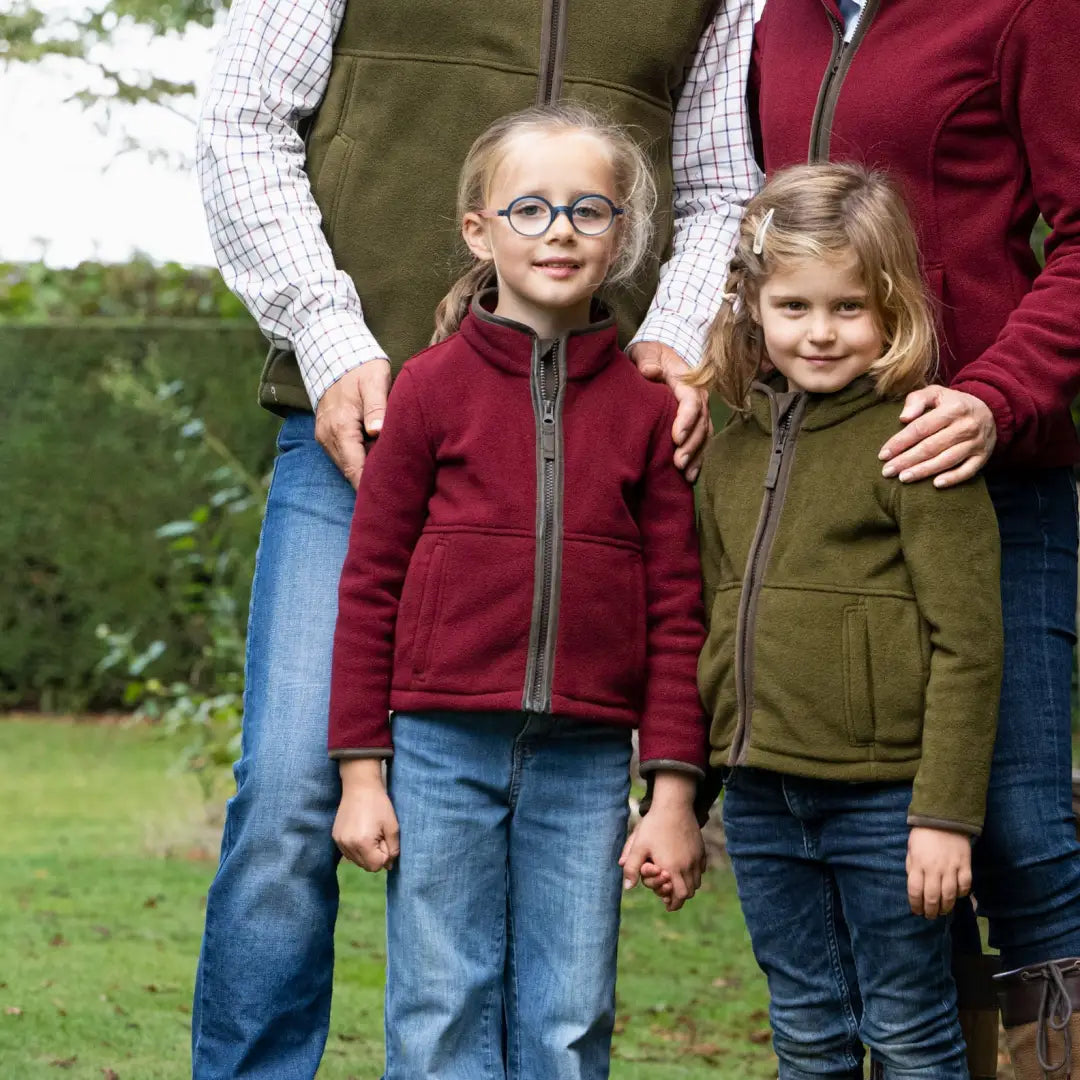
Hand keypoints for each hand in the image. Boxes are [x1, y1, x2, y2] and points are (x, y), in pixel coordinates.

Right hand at [314, 358, 391, 488]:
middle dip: (372, 485)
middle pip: (351, 473)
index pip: (356, 469)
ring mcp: (325, 437)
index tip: (391, 500)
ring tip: (392, 483)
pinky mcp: (327, 435)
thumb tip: (378, 432)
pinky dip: (360, 462)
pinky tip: (379, 463)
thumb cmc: (360, 367)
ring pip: (347, 466)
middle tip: (399, 496)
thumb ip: (377, 407)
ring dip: (366, 474)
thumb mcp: (374, 381)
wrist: (334, 353)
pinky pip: (344, 456)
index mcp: (340, 428)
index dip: (372, 487)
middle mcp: (328, 437)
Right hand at [333, 758, 399, 871]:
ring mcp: (339, 842)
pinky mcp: (335, 837)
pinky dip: (357, 848)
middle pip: (366, 866)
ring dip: (366, 853)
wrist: (359, 786)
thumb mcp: (392, 826)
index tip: (385, 838)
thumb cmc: (379, 804)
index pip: (376, 866)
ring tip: (370, 832)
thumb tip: (389, 866)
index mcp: (362, 843)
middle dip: (375, 855)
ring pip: (356, 861)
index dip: (385, 855)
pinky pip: (348, 853)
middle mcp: (348, 845)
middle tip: (379, 835)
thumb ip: (393, 848)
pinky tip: (361, 833)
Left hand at [619, 772, 704, 910]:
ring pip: (697, 882)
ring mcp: (697, 857)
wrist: (674, 805)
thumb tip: (628, 887)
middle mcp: (688, 865)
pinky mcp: (701, 849)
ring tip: (676, 884)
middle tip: (671, 897)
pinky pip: (701, 869)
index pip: (679, 896)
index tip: (668, 905)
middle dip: (680, 896)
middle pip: (689, 892)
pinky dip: (694, 874)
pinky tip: (685, 870)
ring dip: (687, 886)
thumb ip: (632, 867)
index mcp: (673, 868)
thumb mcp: (638, 845)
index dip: (674, 904)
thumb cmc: (654, 825)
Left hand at [628, 342, 711, 481]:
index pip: (692, 401)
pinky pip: (701, 442)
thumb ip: (647, 360)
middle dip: (691, 445)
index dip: (686, 420)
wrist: (659, 356)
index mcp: (687, 381)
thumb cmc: (651, 355)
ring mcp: (699, 412)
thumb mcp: (647, 351)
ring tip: (685, 474)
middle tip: (678, 463)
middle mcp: (698, 398)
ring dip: (696, 456)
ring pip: (704, 435)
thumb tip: (649, 371)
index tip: (676, 438)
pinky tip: (690, 477)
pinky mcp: (695, 423)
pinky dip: (697, 459)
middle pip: (701, 423)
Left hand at [878, 386, 995, 488]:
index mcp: (953, 409)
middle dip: (906, 460)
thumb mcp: (936, 393)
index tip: (883, 454)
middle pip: (931, 447)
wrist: (990, 411)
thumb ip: (917, 400)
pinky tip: (935, 484)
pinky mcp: (982, 456)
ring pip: (947, 460)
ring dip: (924, 471)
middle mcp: (966, 426)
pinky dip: (953, 478)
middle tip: (887, 471)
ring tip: (903, 478)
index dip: (900, 442)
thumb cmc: (953, 404)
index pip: (921, 428)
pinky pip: (968, 471)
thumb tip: (903, 418)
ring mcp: (976, 443)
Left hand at [906, 826, 971, 918]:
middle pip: (932, 897)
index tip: (916, 911)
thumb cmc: (923, 834)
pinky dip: (961, 894)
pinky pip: (965, 885)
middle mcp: (934, 869)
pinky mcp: (965, 865)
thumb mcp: (911, 849)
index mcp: (918, 864)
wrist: (944, 817)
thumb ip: (912, 867)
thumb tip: (915, 886)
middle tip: (930, 916)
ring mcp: (951, 867)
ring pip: (950, 895)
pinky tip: (956, 895)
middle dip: (931, 911)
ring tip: (942, 911)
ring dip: (946, 907)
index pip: (915, 891)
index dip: (915, 905)